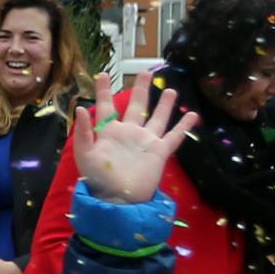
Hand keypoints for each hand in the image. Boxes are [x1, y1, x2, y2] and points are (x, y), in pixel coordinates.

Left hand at [69, 70, 193, 206]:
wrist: (118, 200)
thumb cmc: (98, 178)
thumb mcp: (85, 154)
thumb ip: (82, 132)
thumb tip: (81, 108)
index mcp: (109, 132)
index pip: (106, 107)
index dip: (104, 90)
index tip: (103, 74)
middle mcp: (129, 133)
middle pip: (136, 106)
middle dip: (141, 90)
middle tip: (146, 73)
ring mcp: (145, 142)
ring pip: (157, 118)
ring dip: (164, 104)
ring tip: (171, 90)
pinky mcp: (159, 152)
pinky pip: (174, 136)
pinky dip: (184, 126)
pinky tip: (192, 114)